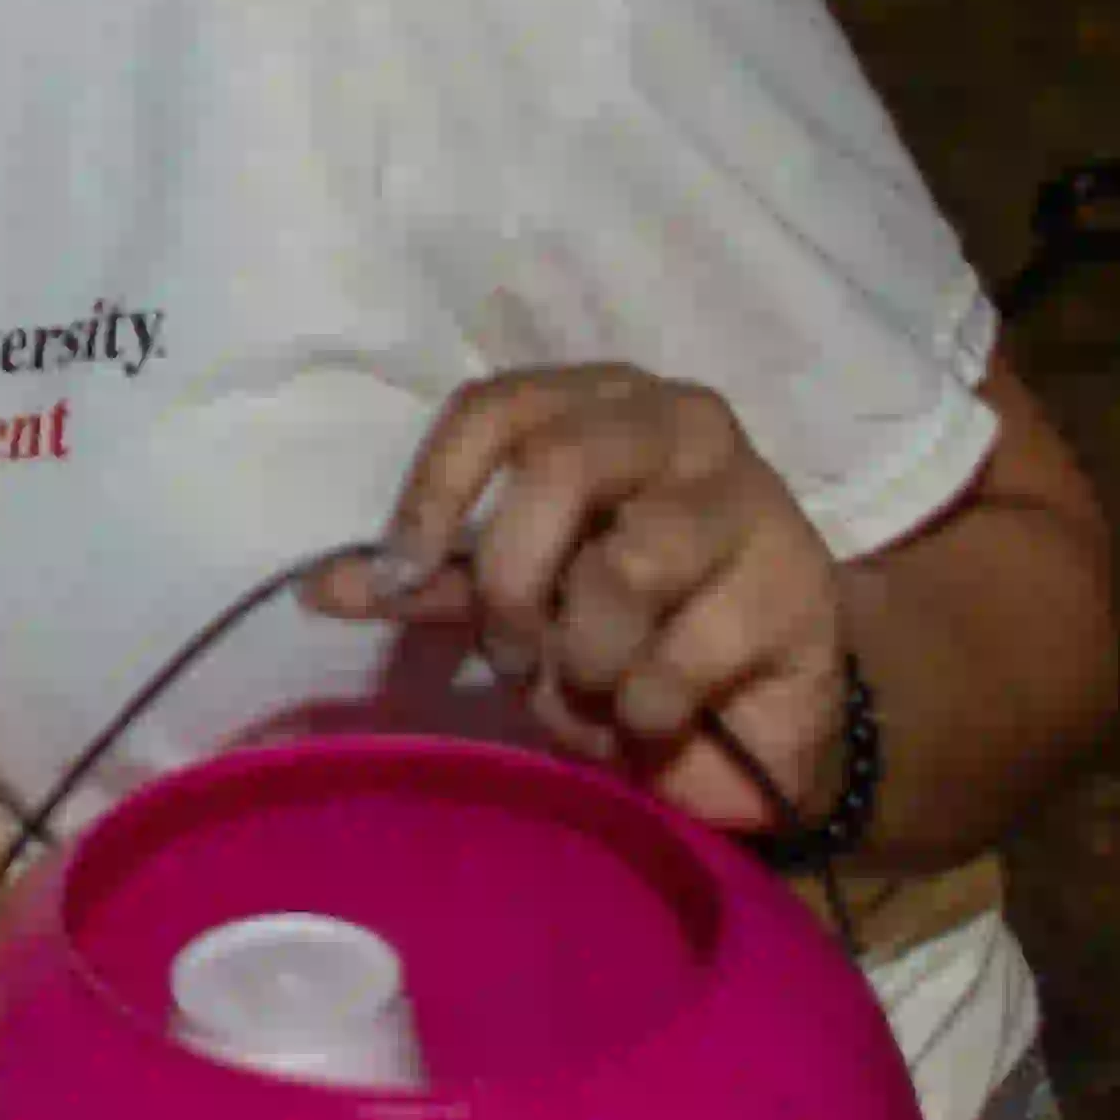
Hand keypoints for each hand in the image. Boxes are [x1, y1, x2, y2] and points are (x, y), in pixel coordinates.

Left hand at [306, 364, 854, 838]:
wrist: (758, 716)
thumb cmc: (626, 631)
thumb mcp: (520, 597)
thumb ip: (431, 581)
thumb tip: (319, 588)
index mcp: (602, 403)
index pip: (495, 407)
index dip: (434, 489)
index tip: (399, 575)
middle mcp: (683, 424)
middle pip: (559, 466)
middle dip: (513, 583)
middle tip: (513, 651)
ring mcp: (753, 500)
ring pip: (625, 567)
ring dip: (583, 657)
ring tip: (596, 686)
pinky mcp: (799, 591)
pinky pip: (679, 658)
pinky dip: (642, 708)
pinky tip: (656, 715)